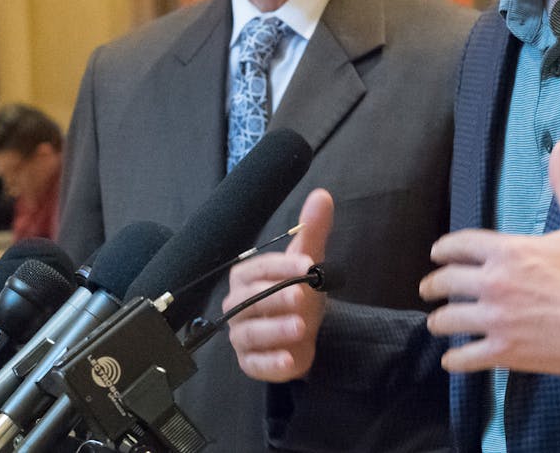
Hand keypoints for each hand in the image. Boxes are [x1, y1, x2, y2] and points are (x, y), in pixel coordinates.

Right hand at [225, 188, 333, 381]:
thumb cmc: (299, 289)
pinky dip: (272, 363)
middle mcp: (237, 306)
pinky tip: (290, 360)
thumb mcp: (308, 260)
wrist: (305, 329)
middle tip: (302, 296)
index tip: (309, 265)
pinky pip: (256, 364)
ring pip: (250, 333)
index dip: (281, 266)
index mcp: (246, 277)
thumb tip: (322, 195)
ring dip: (275, 330)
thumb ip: (312, 230)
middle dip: (276, 297)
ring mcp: (242, 336)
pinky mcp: (252, 363)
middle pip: (249, 300)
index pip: (257, 268)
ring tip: (301, 326)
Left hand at [419, 139, 559, 374]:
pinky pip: (466, 358)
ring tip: (438, 323)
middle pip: (446, 283)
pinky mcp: (506, 353)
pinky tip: (451, 360)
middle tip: (429, 290)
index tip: (437, 255)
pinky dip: (455, 360)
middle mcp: (495, 284)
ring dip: (440, 322)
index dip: (443, 249)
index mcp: (509, 250)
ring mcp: (497, 320)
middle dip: (433, 285)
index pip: (459, 245)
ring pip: (449, 321)